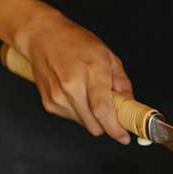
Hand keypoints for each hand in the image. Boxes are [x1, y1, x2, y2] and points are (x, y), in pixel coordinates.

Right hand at [13, 11, 132, 143]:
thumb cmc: (75, 42)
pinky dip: (80, 112)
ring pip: (85, 125)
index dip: (115, 128)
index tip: (123, 137)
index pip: (102, 109)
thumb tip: (130, 105)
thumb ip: (122, 84)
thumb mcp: (108, 56)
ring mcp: (58, 96)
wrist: (42, 36)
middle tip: (111, 109)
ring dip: (93, 117)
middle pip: (95, 125)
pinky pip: (73, 119)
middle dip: (107, 124)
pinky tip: (77, 94)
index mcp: (91, 71)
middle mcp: (71, 86)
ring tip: (89, 94)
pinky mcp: (49, 104)